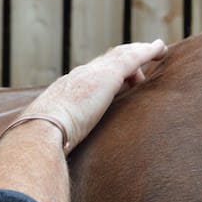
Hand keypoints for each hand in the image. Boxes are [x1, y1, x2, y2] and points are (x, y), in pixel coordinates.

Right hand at [20, 39, 166, 152]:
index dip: (103, 75)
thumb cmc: (42, 141)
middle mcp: (78, 77)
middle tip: (139, 64)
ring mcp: (92, 73)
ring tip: (156, 50)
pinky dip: (146, 52)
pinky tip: (159, 50)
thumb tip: (56, 152)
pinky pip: (132, 58)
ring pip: (120, 56)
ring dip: (138, 52)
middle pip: (105, 62)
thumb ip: (58, 138)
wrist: (41, 129)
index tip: (116, 81)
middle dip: (123, 59)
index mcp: (64, 91)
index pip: (88, 76)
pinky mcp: (109, 75)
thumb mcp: (51, 137)